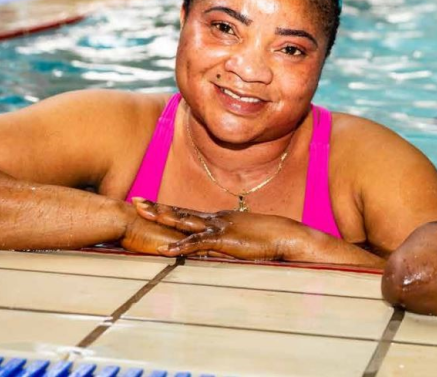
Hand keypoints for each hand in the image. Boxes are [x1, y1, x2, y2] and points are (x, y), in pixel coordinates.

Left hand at [134, 199, 301, 260]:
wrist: (286, 236)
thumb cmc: (269, 239)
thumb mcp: (244, 237)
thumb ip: (229, 241)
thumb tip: (218, 249)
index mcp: (219, 218)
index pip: (187, 212)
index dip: (167, 208)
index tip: (149, 203)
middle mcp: (215, 219)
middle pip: (180, 211)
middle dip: (156, 206)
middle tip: (135, 200)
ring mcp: (219, 227)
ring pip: (184, 221)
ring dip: (162, 217)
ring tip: (142, 214)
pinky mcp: (224, 240)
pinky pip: (198, 243)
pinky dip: (180, 247)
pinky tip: (165, 249)